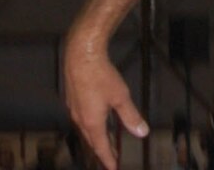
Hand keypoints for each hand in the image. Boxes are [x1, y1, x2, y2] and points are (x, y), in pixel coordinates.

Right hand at [64, 34, 148, 169]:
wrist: (81, 54)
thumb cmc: (102, 76)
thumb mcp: (121, 96)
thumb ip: (131, 116)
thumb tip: (142, 133)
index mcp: (92, 123)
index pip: (101, 147)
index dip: (108, 159)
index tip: (113, 168)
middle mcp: (80, 119)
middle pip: (91, 140)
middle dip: (102, 149)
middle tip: (112, 156)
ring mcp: (73, 108)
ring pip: (84, 129)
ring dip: (95, 137)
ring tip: (104, 140)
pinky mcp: (71, 98)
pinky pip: (80, 118)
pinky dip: (89, 124)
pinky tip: (94, 118)